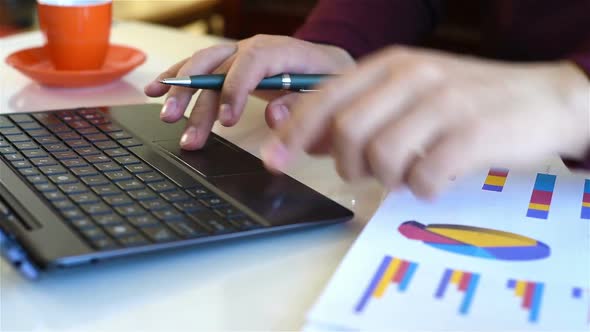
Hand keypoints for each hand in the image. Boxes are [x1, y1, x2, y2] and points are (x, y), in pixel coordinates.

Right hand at [144, 35, 353, 149]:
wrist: (330, 68)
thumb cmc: (331, 82)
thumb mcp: (330, 93)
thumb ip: (305, 103)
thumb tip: (275, 112)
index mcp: (286, 51)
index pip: (254, 60)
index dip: (236, 88)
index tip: (227, 120)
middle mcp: (257, 48)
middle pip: (220, 62)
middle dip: (197, 92)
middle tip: (180, 123)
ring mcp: (242, 55)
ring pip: (204, 66)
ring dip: (182, 91)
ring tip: (167, 116)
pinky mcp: (231, 67)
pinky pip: (200, 69)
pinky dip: (177, 78)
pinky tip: (156, 90)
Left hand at [261, 46, 589, 198]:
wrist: (543, 97)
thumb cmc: (466, 101)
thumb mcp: (408, 96)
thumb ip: (358, 113)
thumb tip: (301, 138)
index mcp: (390, 65)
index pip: (324, 99)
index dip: (292, 133)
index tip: (274, 160)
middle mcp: (412, 76)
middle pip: (346, 131)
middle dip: (347, 163)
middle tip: (367, 171)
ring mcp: (443, 102)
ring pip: (381, 156)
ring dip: (387, 177)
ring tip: (409, 172)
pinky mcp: (472, 133)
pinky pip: (423, 176)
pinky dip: (423, 187)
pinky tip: (436, 177)